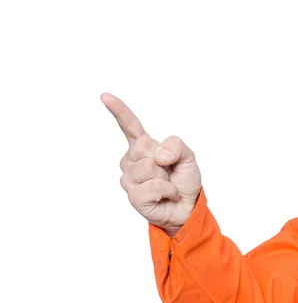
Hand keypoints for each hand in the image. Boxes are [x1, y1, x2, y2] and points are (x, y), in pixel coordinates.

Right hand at [101, 93, 201, 235]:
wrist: (187, 206)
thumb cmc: (184, 180)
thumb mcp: (188, 157)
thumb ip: (176, 146)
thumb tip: (158, 155)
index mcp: (143, 146)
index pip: (129, 125)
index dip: (118, 111)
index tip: (104, 97)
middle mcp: (131, 160)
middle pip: (142, 146)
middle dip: (163, 158)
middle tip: (168, 171)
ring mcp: (130, 179)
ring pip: (147, 167)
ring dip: (165, 177)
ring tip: (167, 184)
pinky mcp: (133, 196)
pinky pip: (152, 187)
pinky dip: (166, 191)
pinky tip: (165, 195)